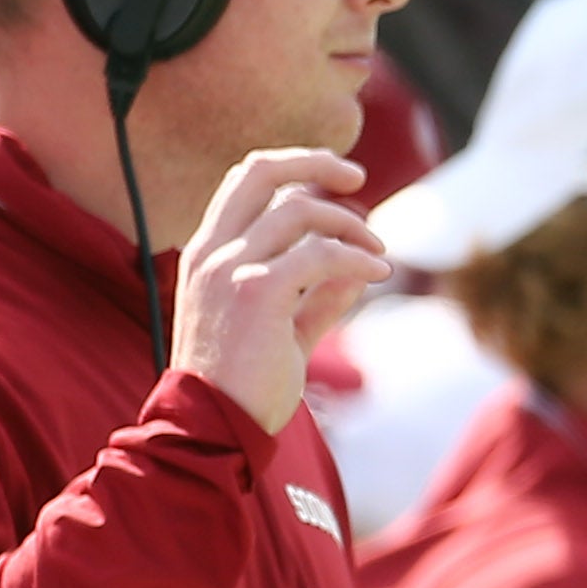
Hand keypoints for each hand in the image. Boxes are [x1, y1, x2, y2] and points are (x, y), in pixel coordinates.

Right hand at [174, 150, 385, 433]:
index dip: (292, 165)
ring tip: (378, 252)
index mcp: (207, 253)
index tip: (337, 176)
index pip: (243, 182)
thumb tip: (359, 268)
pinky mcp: (256, 293)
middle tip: (358, 176)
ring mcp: (229, 269)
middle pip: (260, 172)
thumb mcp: (282, 329)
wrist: (211, 426)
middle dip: (314, 161)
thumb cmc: (243, 385)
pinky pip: (320, 254)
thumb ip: (316, 297)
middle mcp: (211, 252)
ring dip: (349, 224)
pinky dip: (357, 257)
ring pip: (299, 210)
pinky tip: (379, 272)